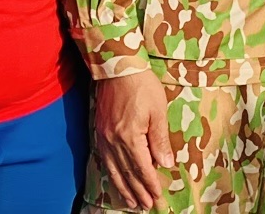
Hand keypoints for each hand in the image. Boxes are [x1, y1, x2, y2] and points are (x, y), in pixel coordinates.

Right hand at [94, 70, 174, 209]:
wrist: (117, 66)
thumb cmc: (142, 85)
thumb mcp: (158, 110)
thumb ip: (160, 139)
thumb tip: (164, 163)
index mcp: (130, 137)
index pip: (142, 168)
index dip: (150, 184)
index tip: (157, 197)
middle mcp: (113, 141)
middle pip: (127, 172)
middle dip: (137, 191)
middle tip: (145, 206)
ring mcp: (104, 137)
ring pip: (114, 169)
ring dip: (123, 187)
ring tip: (131, 201)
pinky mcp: (100, 131)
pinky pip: (104, 159)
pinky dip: (111, 173)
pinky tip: (116, 179)